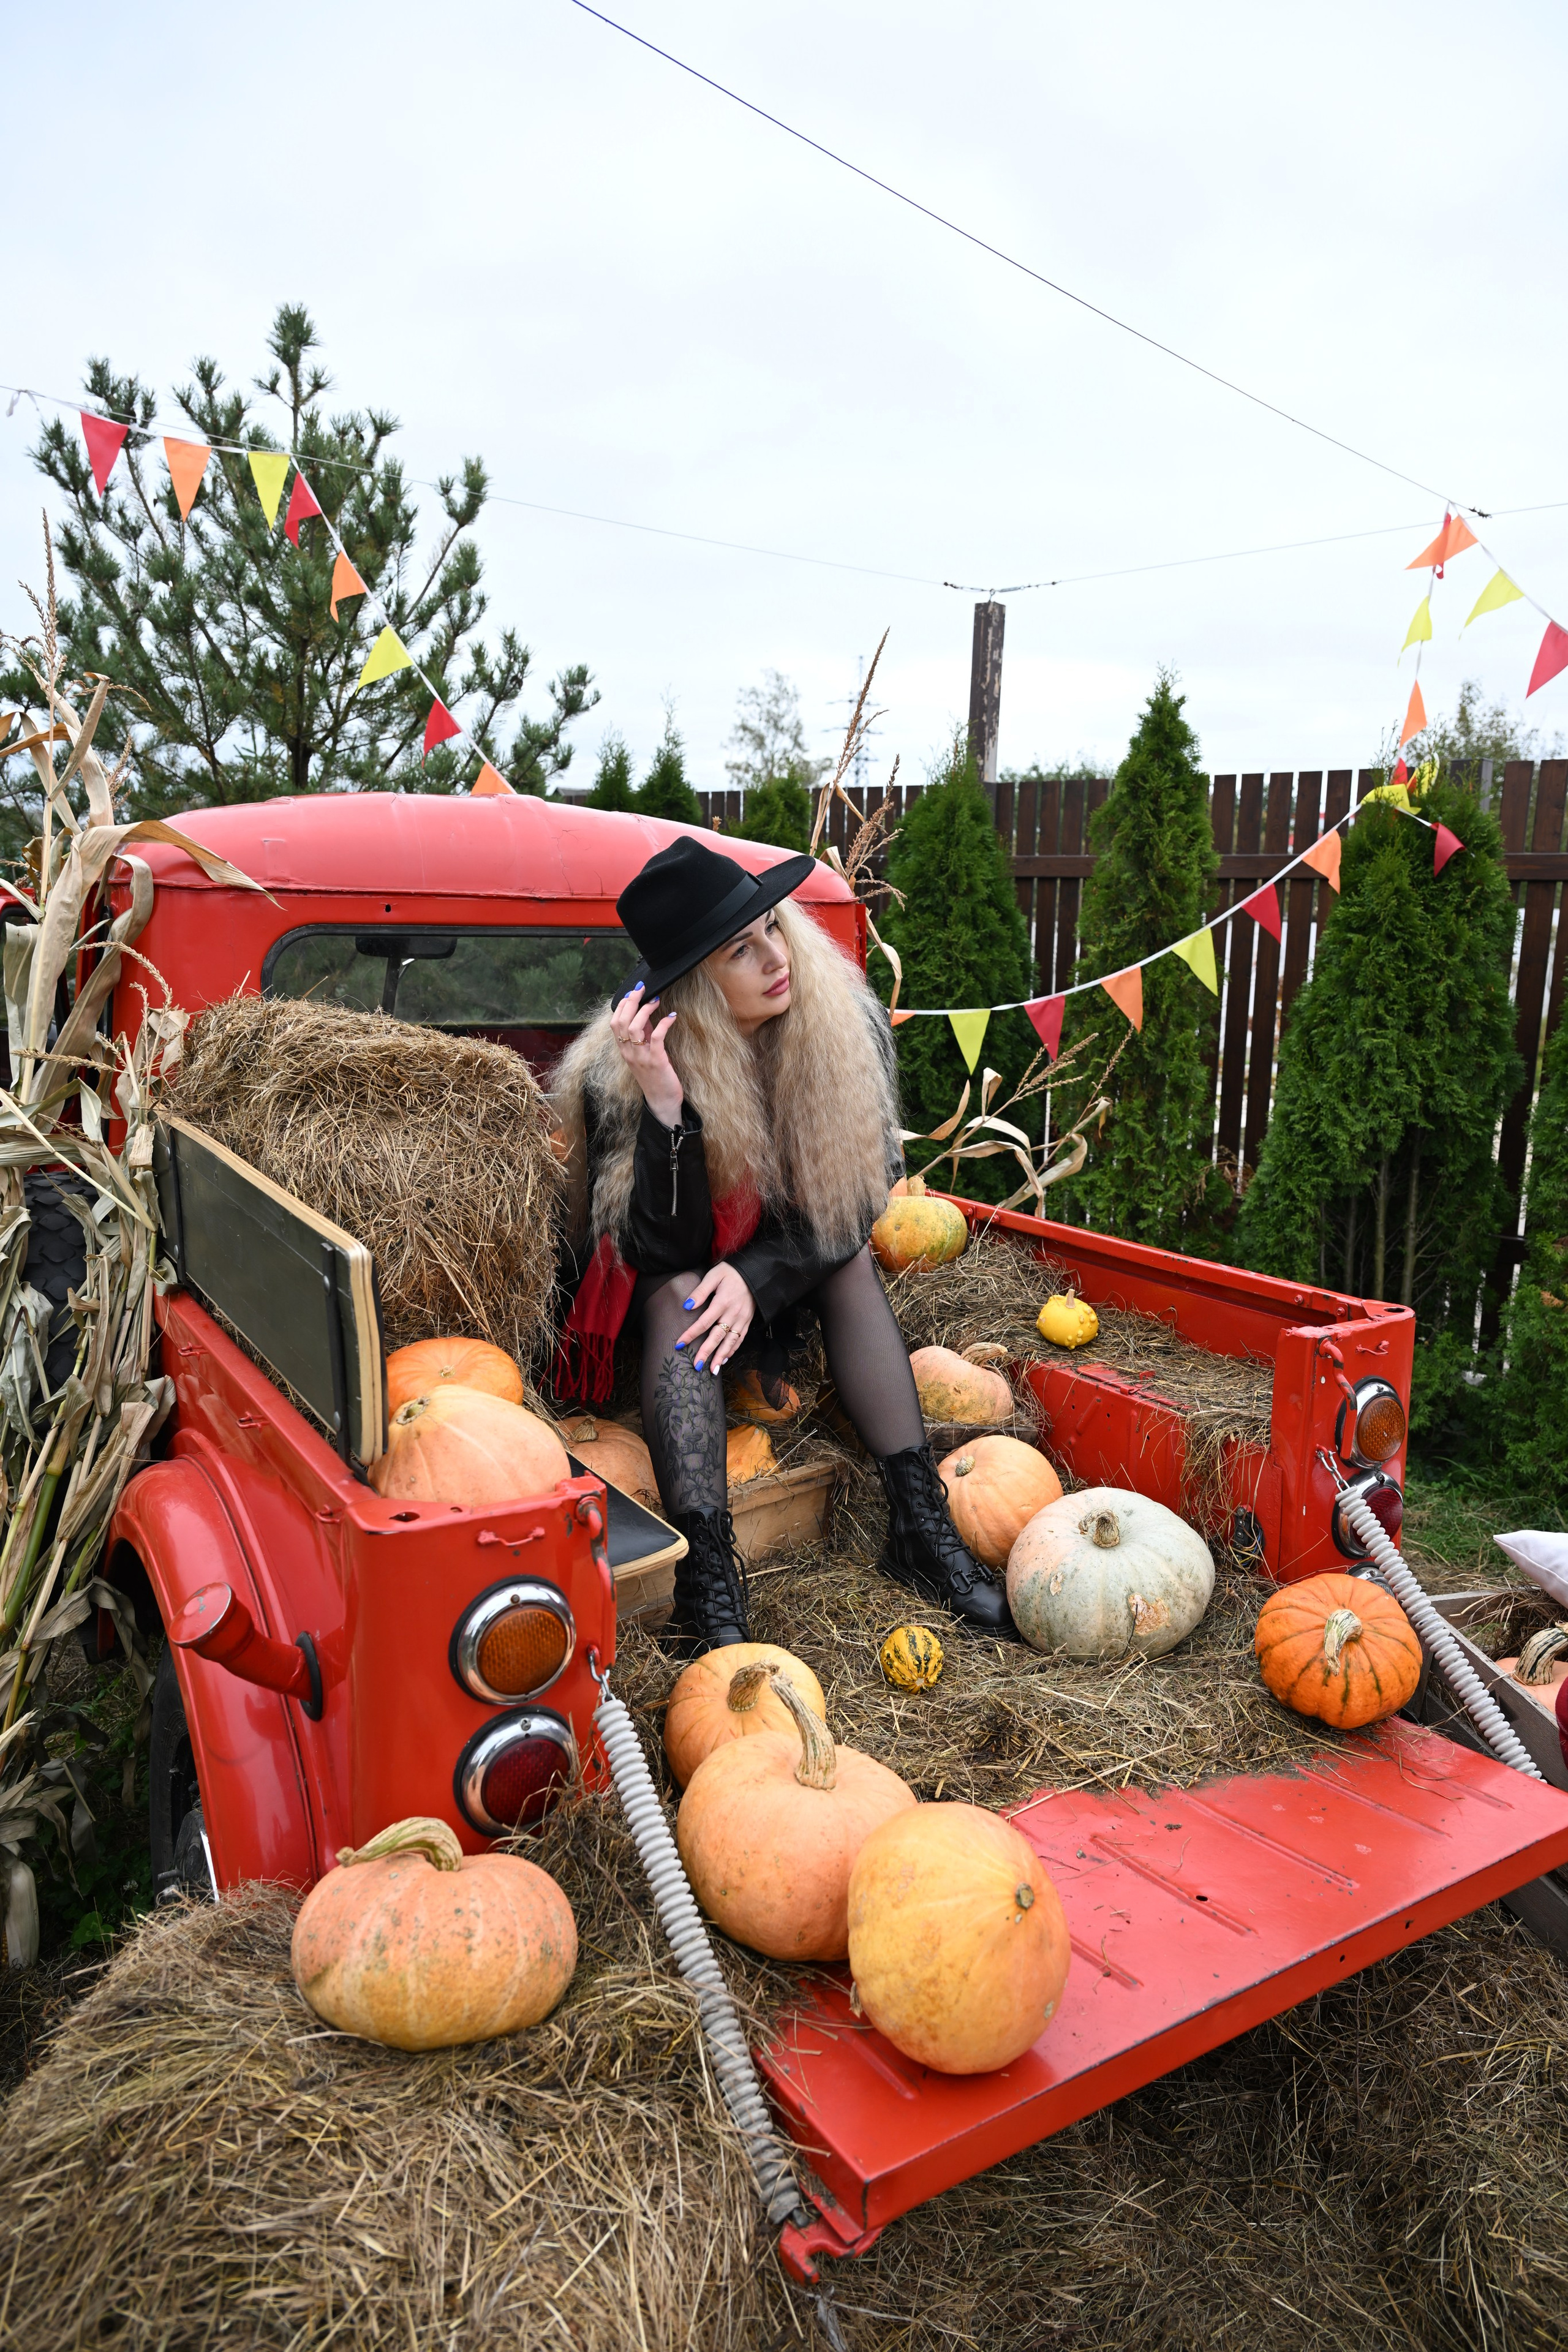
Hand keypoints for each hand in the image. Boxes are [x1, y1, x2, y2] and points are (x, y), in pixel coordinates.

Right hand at [610, 982, 682, 1126]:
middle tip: (642, 988)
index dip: (622, 1005)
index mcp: (623, 1050)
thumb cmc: (654, 1076)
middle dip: (631, 1001)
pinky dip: (664, 1023)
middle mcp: (629, 1052)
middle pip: (622, 1021)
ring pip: (634, 1027)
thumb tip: (646, 1013)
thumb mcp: (644, 1053)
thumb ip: (644, 1035)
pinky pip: (657, 1037)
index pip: (615, 1023)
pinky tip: (672, 1016)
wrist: (662, 1101)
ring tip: (656, 1000)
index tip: (632, 992)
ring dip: (645, 1010)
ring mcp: (641, 1057)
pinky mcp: (656, 1060)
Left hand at [676, 1263, 754, 1374]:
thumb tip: (687, 1306)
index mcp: (722, 1302)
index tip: (679, 1344)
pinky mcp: (748, 1322)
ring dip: (721, 1356)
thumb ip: (701, 1291)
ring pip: (730, 1342)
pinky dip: (733, 1350)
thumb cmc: (732, 1273)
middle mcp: (733, 1314)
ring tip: (712, 1370)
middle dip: (706, 1352)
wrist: (756, 1273)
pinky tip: (725, 1359)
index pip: (703, 1322)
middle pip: (717, 1337)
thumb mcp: (714, 1275)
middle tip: (697, 1366)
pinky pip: (740, 1339)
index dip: (691, 1334)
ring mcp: (742, 1320)